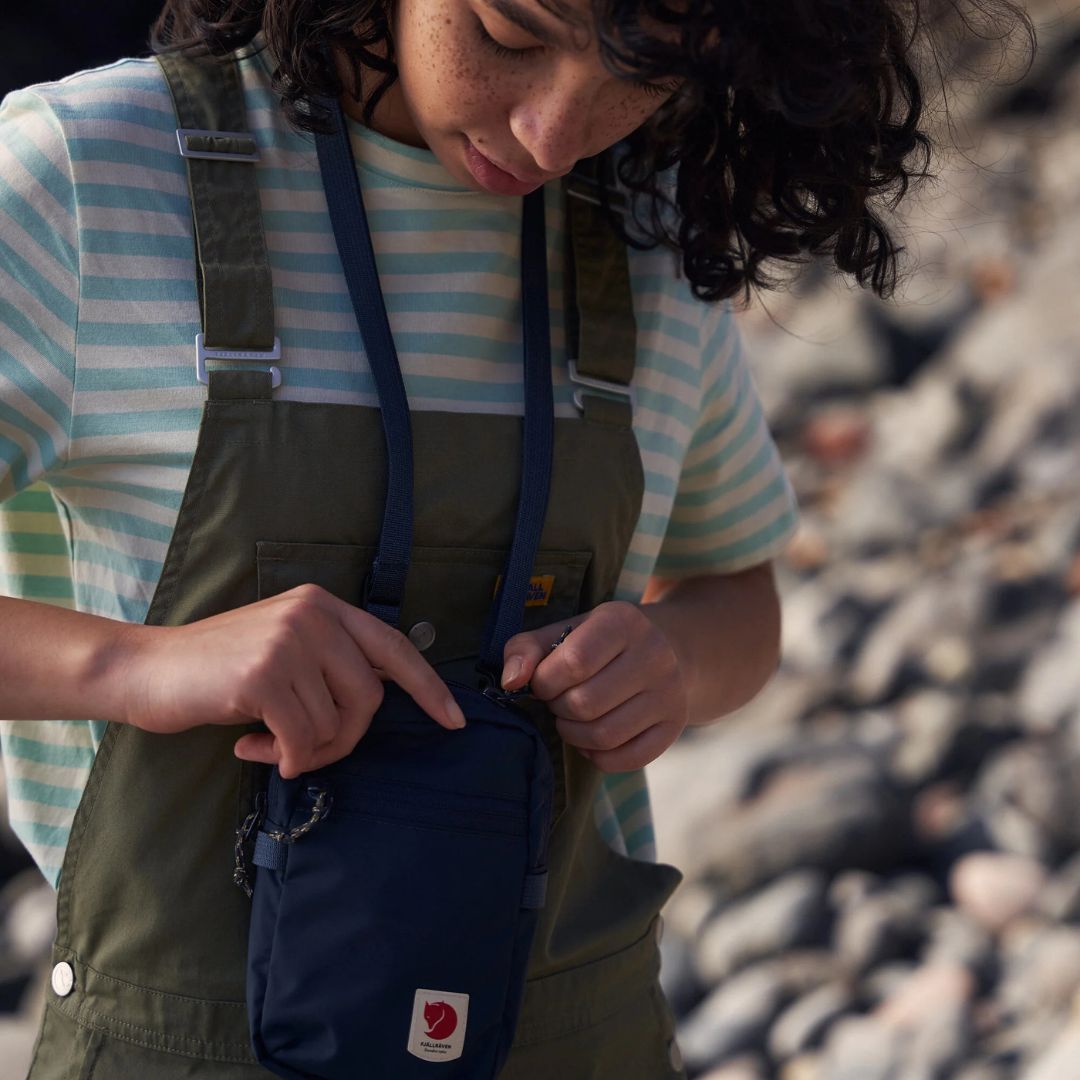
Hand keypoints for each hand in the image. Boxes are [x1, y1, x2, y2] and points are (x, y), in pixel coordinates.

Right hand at [116, 584, 464, 778]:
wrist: (147, 669)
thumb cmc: (219, 670)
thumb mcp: (285, 650)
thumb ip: (330, 665)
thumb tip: (374, 707)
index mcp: (324, 605)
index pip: (393, 646)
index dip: (428, 687)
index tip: (454, 720)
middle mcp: (313, 614)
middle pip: (369, 698)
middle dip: (344, 738)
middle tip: (304, 750)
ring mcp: (289, 641)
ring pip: (335, 724)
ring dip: (305, 750)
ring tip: (267, 742)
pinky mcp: (265, 674)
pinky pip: (302, 739)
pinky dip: (283, 757)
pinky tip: (253, 747)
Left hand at [500, 602, 689, 771]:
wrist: (668, 649)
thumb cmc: (601, 642)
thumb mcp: (565, 631)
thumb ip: (527, 648)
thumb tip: (509, 681)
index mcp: (623, 622)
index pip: (574, 662)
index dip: (545, 681)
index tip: (543, 681)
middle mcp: (654, 656)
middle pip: (585, 704)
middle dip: (558, 708)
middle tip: (558, 700)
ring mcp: (669, 693)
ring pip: (604, 735)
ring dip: (573, 734)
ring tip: (571, 719)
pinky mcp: (674, 726)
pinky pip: (625, 759)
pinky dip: (597, 756)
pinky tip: (592, 738)